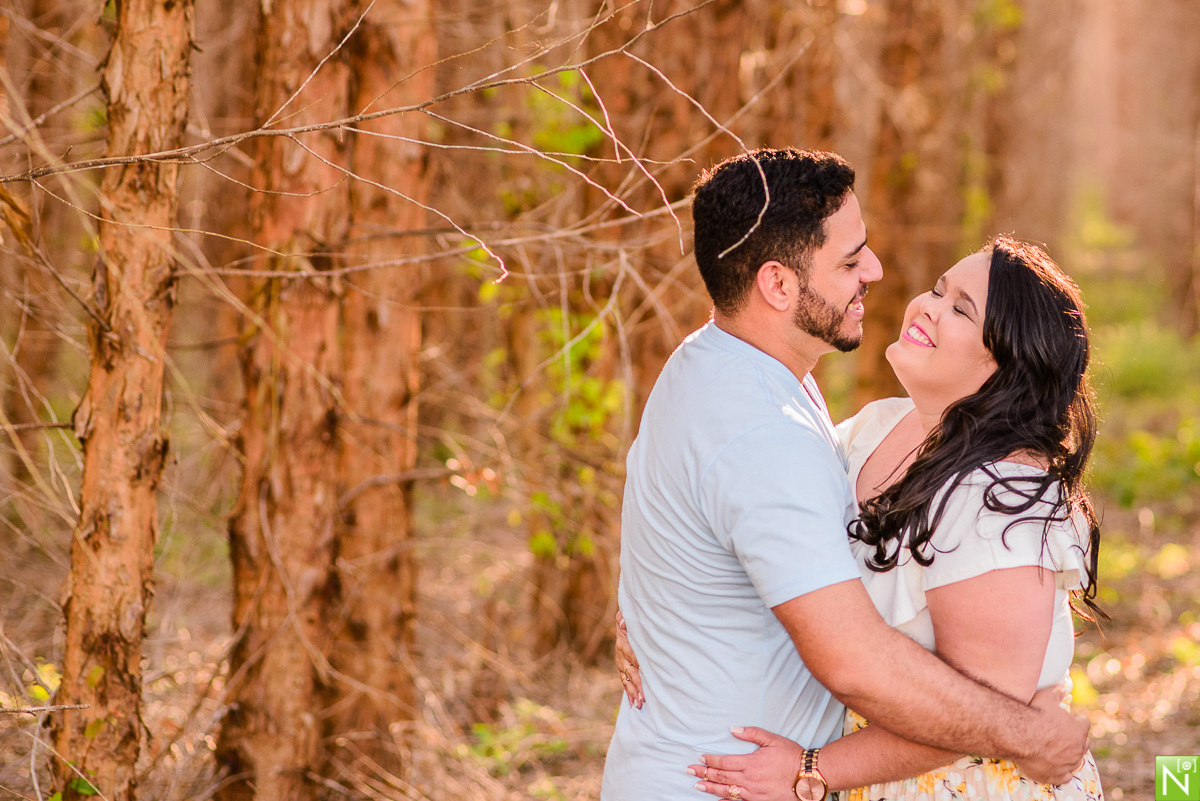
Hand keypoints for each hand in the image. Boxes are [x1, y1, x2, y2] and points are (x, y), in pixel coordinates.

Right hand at [615, 609, 643, 707]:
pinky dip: (629, 694)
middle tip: (642, 698)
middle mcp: (621, 657)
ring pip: (626, 681)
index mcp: (623, 645)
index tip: (645, 676)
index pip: (632, 657)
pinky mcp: (623, 670)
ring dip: (632, 693)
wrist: (623, 625)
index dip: (638, 667)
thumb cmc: (629, 622)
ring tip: (638, 704)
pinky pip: (625, 683)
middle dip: (636, 686)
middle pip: (630, 673)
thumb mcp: (625, 616)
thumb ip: (624, 618)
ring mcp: (621, 665)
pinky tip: (633, 704)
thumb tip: (623, 622)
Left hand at [687, 726, 803, 800]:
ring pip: (727, 791)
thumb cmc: (792, 757)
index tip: (700, 758)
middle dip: (704, 773)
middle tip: (689, 770)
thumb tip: (733, 729)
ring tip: (697, 784)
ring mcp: (753, 793)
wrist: (809, 778)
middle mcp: (749, 780)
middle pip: (721, 776)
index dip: (710, 760)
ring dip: (710, 787)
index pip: (724, 762)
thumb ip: (752, 734)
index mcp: (751, 763)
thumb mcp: (772, 739)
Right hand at [1013, 698, 1089, 784]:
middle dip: (1077, 738)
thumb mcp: (1045, 696)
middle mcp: (1077, 748)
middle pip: (1084, 744)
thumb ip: (1056, 692)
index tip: (1070, 718)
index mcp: (1078, 729)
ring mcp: (1067, 764)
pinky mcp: (1055, 776)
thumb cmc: (1033, 714)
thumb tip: (1061, 687)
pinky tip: (1057, 768)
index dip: (1076, 719)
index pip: (1084, 723)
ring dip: (1070, 756)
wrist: (1019, 736)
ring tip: (1060, 751)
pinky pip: (1065, 777)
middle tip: (1065, 734)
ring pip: (1076, 761)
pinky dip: (1062, 773)